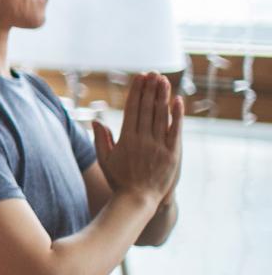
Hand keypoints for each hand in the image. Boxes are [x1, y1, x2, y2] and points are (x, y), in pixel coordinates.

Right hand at [93, 72, 182, 209]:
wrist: (138, 200)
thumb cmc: (119, 180)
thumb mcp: (105, 160)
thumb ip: (101, 139)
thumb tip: (96, 120)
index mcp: (126, 140)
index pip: (132, 109)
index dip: (136, 92)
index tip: (139, 78)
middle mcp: (143, 140)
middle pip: (147, 109)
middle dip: (150, 89)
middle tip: (153, 74)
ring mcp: (158, 146)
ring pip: (161, 116)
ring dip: (163, 97)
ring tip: (163, 81)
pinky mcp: (172, 154)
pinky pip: (175, 131)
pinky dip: (177, 115)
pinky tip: (177, 100)